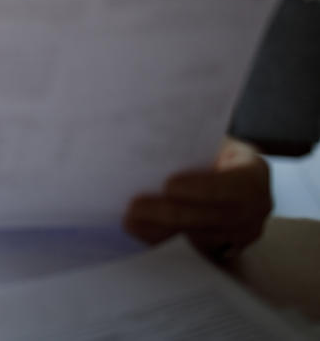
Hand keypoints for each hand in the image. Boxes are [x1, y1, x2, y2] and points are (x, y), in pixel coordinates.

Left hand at [122, 137, 271, 260]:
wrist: (216, 166)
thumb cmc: (205, 148)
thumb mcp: (204, 139)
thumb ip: (184, 145)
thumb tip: (142, 147)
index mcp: (254, 170)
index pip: (236, 184)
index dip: (204, 188)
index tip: (169, 186)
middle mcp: (257, 205)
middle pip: (218, 216)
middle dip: (174, 214)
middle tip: (136, 208)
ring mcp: (245, 230)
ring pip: (206, 237)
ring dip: (165, 231)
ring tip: (132, 221)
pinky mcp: (229, 247)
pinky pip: (197, 249)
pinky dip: (167, 241)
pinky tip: (143, 232)